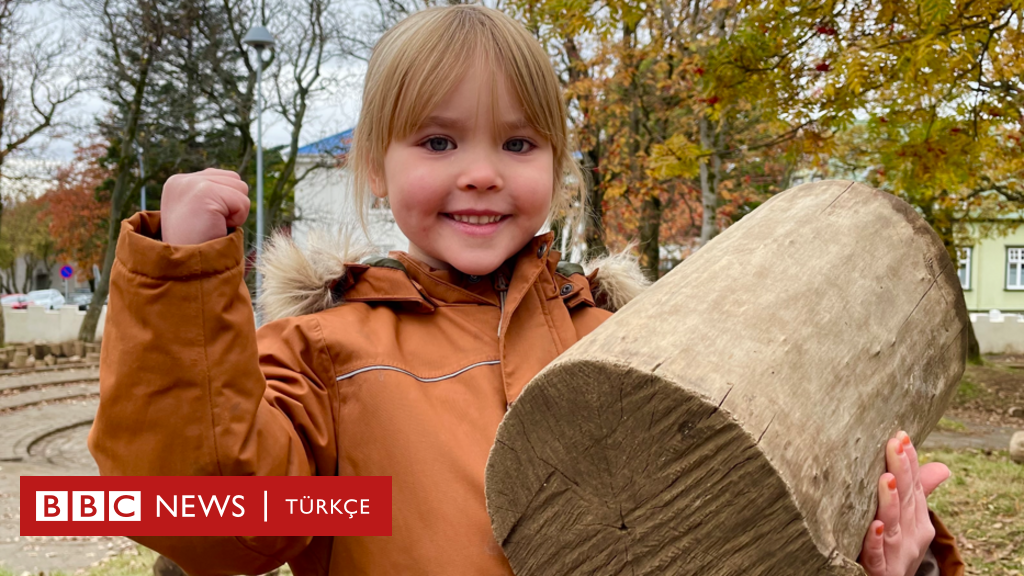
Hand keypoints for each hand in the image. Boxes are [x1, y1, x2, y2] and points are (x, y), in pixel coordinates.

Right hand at [160, 168, 249, 245]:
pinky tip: (216, 227)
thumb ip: (213, 194)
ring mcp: (192, 184)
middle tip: (211, 224)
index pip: (225, 177)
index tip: (206, 221)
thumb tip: (237, 183)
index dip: (226, 203)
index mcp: (179, 182)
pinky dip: (237, 220)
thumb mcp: (199, 214)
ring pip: (241, 189)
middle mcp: (183, 179)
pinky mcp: (205, 192)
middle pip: (236, 180)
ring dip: (236, 213)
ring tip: (214, 225)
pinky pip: (242, 203)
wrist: (185, 270)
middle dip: (232, 206)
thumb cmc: (198, 246)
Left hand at [859, 431, 950, 575]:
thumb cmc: (896, 547)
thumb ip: (919, 492)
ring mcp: (896, 553)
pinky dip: (874, 540)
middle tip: (894, 444)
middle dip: (901, 471)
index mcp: (917, 520)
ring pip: (892, 525)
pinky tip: (872, 526)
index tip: (901, 435)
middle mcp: (910, 535)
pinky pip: (876, 555)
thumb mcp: (909, 520)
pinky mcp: (879, 570)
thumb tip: (942, 466)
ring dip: (890, 502)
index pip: (915, 486)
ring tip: (886, 478)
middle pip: (906, 500)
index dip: (909, 462)